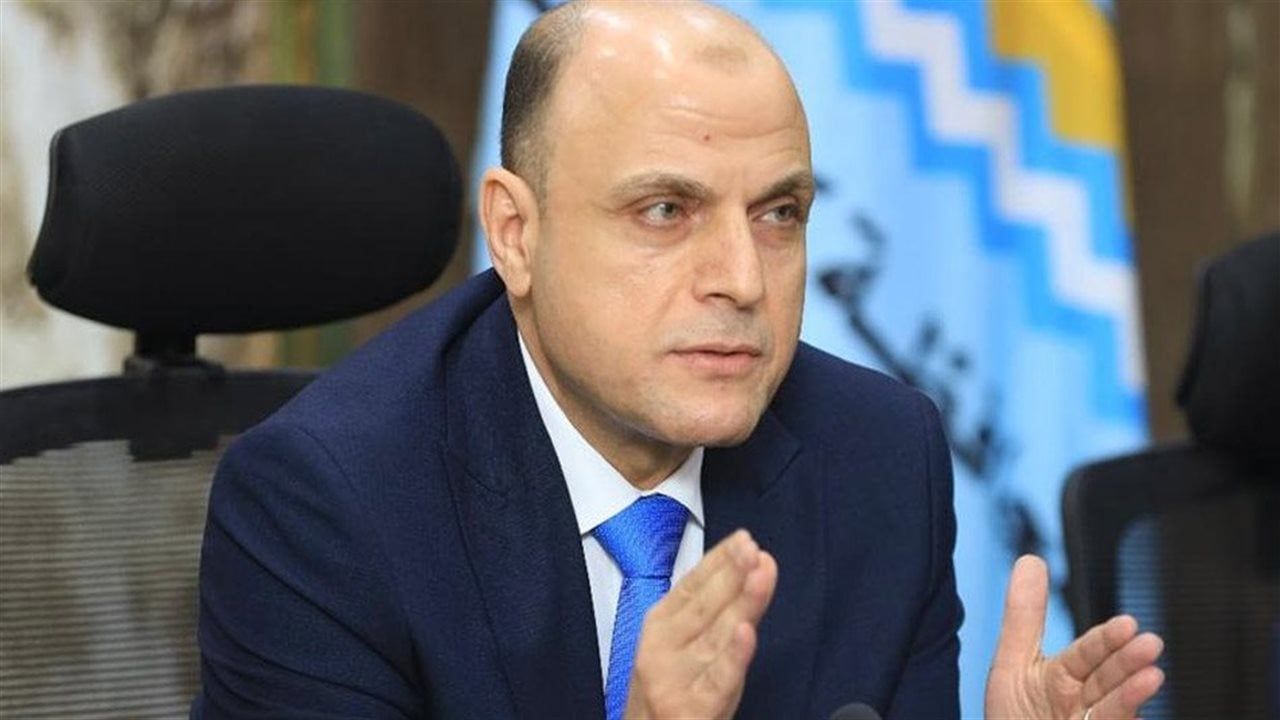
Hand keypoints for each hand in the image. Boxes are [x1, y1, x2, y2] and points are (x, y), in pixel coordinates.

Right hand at [623, 529, 777, 719]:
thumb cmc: (672, 691)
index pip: (691, 584)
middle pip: (703, 605)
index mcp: (660, 625)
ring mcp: (675, 678)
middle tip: (753, 549)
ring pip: (716, 635)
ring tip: (760, 574)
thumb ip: (709, 611)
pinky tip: (747, 632)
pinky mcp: (690, 709)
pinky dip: (733, 656)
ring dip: (741, 602)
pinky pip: (718, 679)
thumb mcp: (682, 644)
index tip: (743, 539)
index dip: (718, 560)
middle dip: (731, 574)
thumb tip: (745, 569)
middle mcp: (663, 648)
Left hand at [986, 555, 1164, 719]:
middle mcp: (1084, 704)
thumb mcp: (1013, 665)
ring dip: (1132, 694)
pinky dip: (1122, 718)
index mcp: (1065, 678)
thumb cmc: (1016, 719)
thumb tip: (1031, 560)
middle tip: (1148, 644)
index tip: (1127, 624)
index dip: (1105, 640)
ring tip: (1151, 675)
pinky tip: (1133, 708)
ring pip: (1113, 710)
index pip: (1087, 655)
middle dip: (1127, 663)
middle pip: (1107, 681)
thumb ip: (1025, 617)